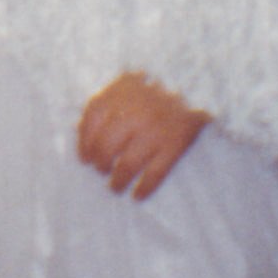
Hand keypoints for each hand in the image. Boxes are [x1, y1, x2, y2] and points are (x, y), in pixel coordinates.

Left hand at [77, 72, 209, 198]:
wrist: (195, 82)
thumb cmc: (156, 83)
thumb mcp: (126, 83)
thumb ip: (106, 102)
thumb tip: (82, 133)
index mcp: (118, 94)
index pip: (91, 122)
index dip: (84, 144)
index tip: (85, 158)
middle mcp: (132, 114)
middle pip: (106, 147)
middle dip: (100, 164)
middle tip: (102, 171)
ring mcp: (153, 131)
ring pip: (127, 165)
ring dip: (118, 181)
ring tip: (115, 187)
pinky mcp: (174, 146)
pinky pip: (155, 174)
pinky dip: (144, 188)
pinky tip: (138, 195)